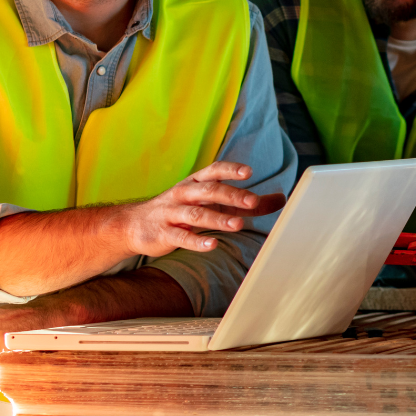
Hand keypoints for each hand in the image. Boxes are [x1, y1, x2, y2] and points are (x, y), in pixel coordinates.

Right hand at [112, 162, 285, 258]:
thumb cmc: (181, 210)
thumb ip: (245, 203)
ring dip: (217, 219)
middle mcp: (183, 194)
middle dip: (230, 195)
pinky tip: (212, 245)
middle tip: (252, 201)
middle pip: (208, 191)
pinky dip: (197, 241)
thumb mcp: (212, 202)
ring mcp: (171, 213)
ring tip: (237, 225)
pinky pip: (181, 237)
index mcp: (195, 182)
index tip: (248, 172)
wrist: (134, 225)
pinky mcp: (163, 233)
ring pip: (196, 214)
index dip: (230, 170)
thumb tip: (281, 198)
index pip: (213, 171)